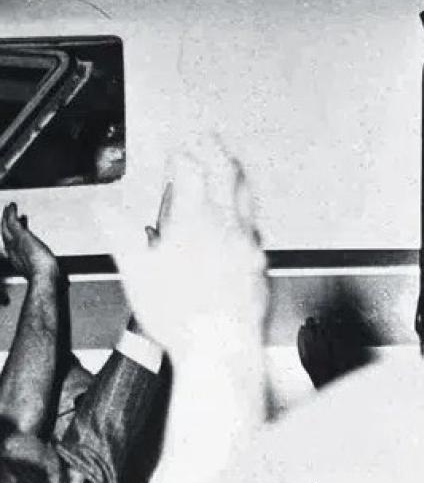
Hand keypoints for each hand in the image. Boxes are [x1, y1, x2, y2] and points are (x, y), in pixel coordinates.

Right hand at [0, 203, 57, 281]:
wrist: (42, 275)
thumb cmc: (45, 276)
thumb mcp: (40, 268)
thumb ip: (40, 263)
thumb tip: (46, 262)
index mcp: (17, 259)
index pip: (11, 245)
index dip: (11, 237)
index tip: (15, 230)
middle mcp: (12, 250)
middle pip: (5, 235)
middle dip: (5, 225)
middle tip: (6, 215)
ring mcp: (15, 243)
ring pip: (6, 227)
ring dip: (6, 216)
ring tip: (8, 208)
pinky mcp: (21, 236)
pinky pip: (12, 222)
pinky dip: (11, 213)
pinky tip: (12, 207)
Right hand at [113, 136, 266, 355]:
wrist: (221, 345)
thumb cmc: (178, 314)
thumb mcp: (137, 272)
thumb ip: (121, 235)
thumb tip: (104, 212)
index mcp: (196, 220)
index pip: (190, 172)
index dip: (182, 155)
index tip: (175, 149)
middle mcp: (228, 225)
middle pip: (228, 174)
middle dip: (216, 150)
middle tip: (209, 137)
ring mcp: (249, 244)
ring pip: (247, 199)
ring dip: (236, 178)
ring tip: (230, 167)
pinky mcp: (260, 263)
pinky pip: (255, 229)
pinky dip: (245, 215)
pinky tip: (242, 222)